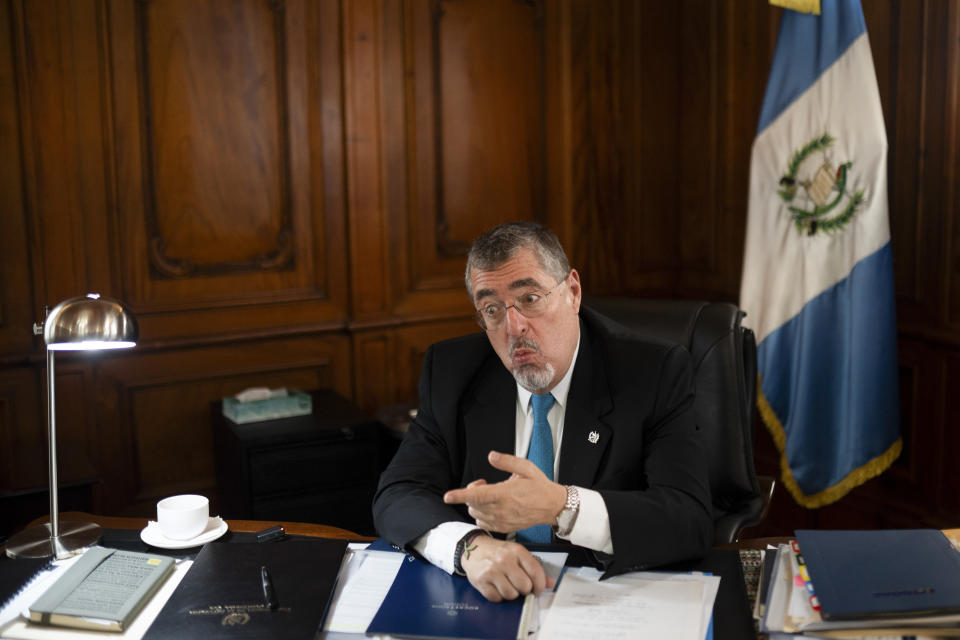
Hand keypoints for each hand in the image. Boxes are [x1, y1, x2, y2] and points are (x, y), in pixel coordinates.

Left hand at [443, 451, 566, 531]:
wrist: (552, 506)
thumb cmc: (540, 486)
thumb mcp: (526, 467)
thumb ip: (506, 461)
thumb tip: (491, 456)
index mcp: (505, 494)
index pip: (477, 495)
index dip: (460, 495)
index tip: (448, 496)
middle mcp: (502, 509)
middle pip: (472, 504)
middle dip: (471, 493)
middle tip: (483, 485)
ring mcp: (502, 520)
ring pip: (476, 514)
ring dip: (476, 504)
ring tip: (490, 496)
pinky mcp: (504, 527)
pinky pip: (483, 523)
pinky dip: (482, 515)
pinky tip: (491, 507)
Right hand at [460, 535, 553, 601]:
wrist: (473, 548)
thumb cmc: (497, 551)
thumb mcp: (517, 553)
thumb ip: (533, 568)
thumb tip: (549, 583)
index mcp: (517, 551)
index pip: (536, 572)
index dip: (540, 585)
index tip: (538, 589)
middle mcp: (504, 560)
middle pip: (524, 586)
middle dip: (524, 590)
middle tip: (519, 585)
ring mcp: (492, 571)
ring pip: (511, 595)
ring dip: (511, 593)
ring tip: (506, 584)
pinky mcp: (481, 581)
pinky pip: (497, 598)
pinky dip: (498, 596)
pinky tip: (496, 586)